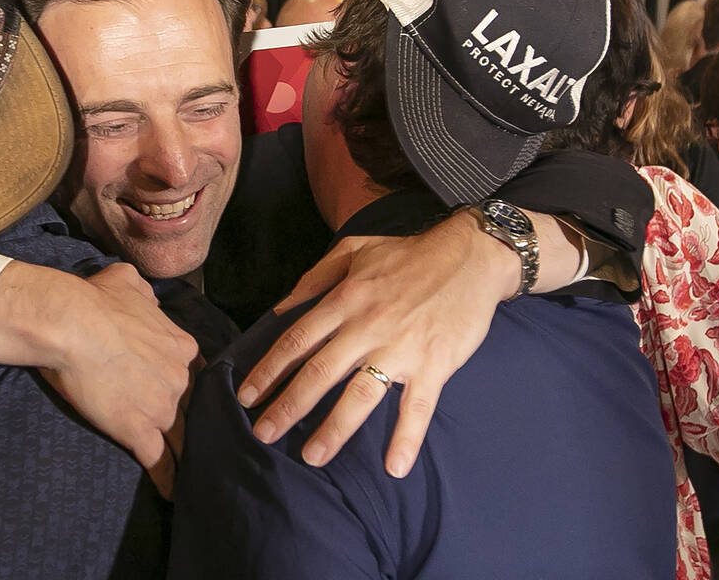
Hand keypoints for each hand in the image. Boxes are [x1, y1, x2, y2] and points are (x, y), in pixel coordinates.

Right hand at [38, 263, 200, 499]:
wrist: (70, 323)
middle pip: (196, 409)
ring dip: (190, 456)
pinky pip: (161, 462)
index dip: (195, 388)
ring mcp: (162, 407)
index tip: (193, 400)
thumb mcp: (128, 282)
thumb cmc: (95, 299)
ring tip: (196, 475)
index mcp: (180, 346)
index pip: (198, 373)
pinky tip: (173, 494)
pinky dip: (168, 479)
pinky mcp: (138, 431)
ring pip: (184, 439)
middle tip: (202, 442)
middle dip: (199, 425)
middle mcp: (179, 378)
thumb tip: (146, 298)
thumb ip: (145, 294)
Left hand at [235, 210, 517, 476]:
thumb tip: (279, 307)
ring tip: (312, 457)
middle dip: (288, 406)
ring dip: (334, 429)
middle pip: (319, 372)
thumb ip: (314, 278)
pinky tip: (394, 467)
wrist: (470, 256)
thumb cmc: (409, 254)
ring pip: (360, 395)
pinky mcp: (435, 365)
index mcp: (345, 300)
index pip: (297, 341)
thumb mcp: (354, 250)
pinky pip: (418, 408)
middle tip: (263, 435)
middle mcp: (367, 327)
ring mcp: (401, 348)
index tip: (247, 396)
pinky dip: (406, 438)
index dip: (269, 370)